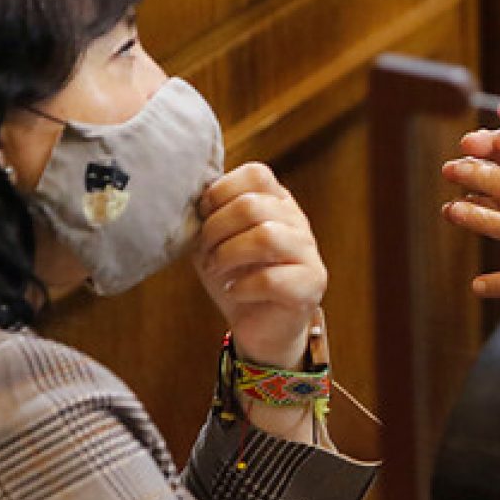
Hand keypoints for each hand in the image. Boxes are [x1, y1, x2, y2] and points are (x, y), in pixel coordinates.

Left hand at [194, 163, 326, 369]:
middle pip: (253, 205)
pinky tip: (233, 291)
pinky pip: (272, 279)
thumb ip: (208, 217)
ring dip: (228, 255)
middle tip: (206, 252)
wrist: (260, 326)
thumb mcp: (216, 241)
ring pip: (266, 237)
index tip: (203, 215)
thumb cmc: (236, 276)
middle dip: (216, 230)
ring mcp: (308, 252)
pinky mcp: (310, 284)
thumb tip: (188, 196)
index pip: (256, 174)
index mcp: (277, 201)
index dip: (221, 191)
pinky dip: (241, 286)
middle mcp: (297, 220)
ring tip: (217, 270)